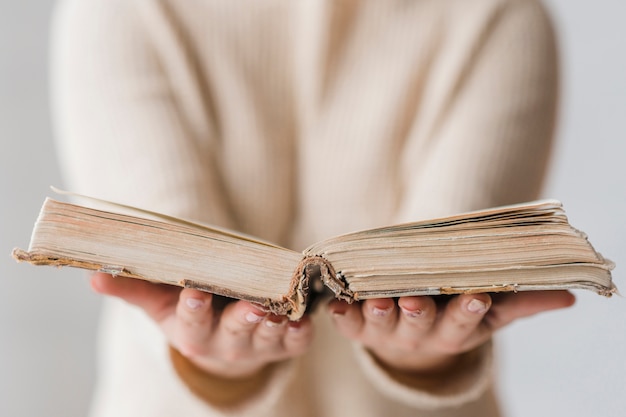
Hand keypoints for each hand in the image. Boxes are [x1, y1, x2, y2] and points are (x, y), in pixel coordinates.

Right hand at [91, 272, 312, 378]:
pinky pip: (295, 341)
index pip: (191, 322)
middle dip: (242, 320)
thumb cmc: (190, 314)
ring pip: (266, 337)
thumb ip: (133, 288)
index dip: (194, 308)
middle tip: (251, 306)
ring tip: (279, 309)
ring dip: (274, 324)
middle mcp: (226, 343)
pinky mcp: (284, 344)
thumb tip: (93, 275)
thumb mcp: (159, 304)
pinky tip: (306, 318)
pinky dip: (301, 331)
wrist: (222, 343)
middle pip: (234, 333)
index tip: (197, 292)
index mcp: (193, 333)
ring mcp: (257, 346)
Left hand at [328, 291, 574, 374]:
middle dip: (420, 314)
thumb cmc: (454, 314)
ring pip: (383, 325)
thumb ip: (521, 302)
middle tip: (417, 301)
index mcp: (453, 330)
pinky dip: (341, 318)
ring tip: (377, 300)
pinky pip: (348, 326)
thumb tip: (568, 296)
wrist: (413, 334)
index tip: (476, 297)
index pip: (464, 323)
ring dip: (379, 314)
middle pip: (421, 325)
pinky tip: (334, 308)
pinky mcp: (359, 328)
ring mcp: (387, 332)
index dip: (469, 312)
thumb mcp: (490, 312)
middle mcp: (420, 333)